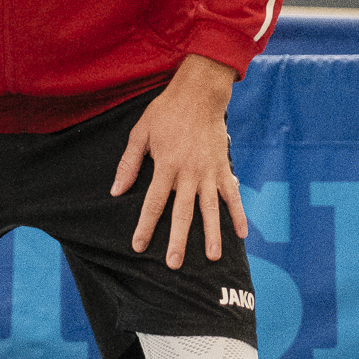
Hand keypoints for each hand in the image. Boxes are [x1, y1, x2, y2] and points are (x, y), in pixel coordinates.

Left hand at [112, 54, 247, 269]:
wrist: (200, 94)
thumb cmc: (166, 113)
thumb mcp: (140, 134)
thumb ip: (129, 164)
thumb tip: (116, 191)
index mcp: (166, 165)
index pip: (154, 203)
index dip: (145, 226)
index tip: (138, 245)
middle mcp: (189, 173)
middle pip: (182, 213)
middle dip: (178, 240)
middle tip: (174, 264)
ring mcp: (209, 172)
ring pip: (210, 209)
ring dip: (211, 234)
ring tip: (212, 257)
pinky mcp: (224, 168)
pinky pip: (232, 195)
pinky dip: (238, 214)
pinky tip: (241, 234)